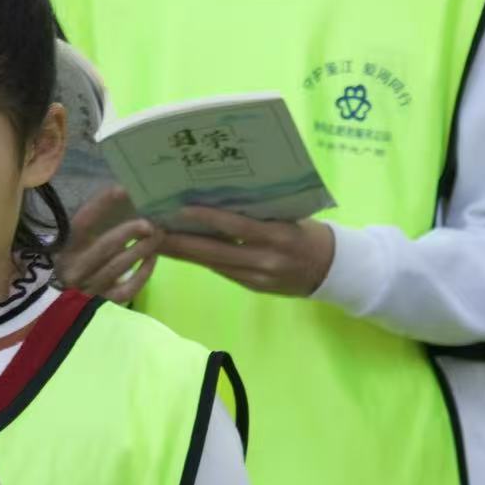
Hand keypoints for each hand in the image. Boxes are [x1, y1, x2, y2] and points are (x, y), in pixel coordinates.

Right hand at [55, 186, 161, 302]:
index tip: (121, 189)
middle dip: (130, 231)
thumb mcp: (81, 246)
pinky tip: (152, 258)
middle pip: (104, 247)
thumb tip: (124, 196)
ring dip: (142, 248)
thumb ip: (97, 225)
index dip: (100, 205)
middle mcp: (74, 268)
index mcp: (66, 248)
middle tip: (150, 222)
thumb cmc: (81, 266)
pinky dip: (143, 272)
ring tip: (158, 235)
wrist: (69, 307)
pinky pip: (128, 287)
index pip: (82, 223)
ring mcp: (88, 288)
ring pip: (118, 266)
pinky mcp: (103, 304)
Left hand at [160, 207, 334, 296]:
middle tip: (151, 231)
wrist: (333, 269)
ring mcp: (257, 277)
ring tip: (157, 241)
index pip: (236, 227)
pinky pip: (223, 271)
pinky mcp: (253, 287)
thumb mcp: (290, 216)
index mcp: (277, 236)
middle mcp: (265, 260)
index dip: (206, 219)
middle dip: (179, 242)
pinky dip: (202, 261)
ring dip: (183, 253)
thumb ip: (260, 212)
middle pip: (214, 252)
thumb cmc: (310, 232)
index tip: (178, 210)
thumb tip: (221, 197)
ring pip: (213, 264)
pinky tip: (183, 252)